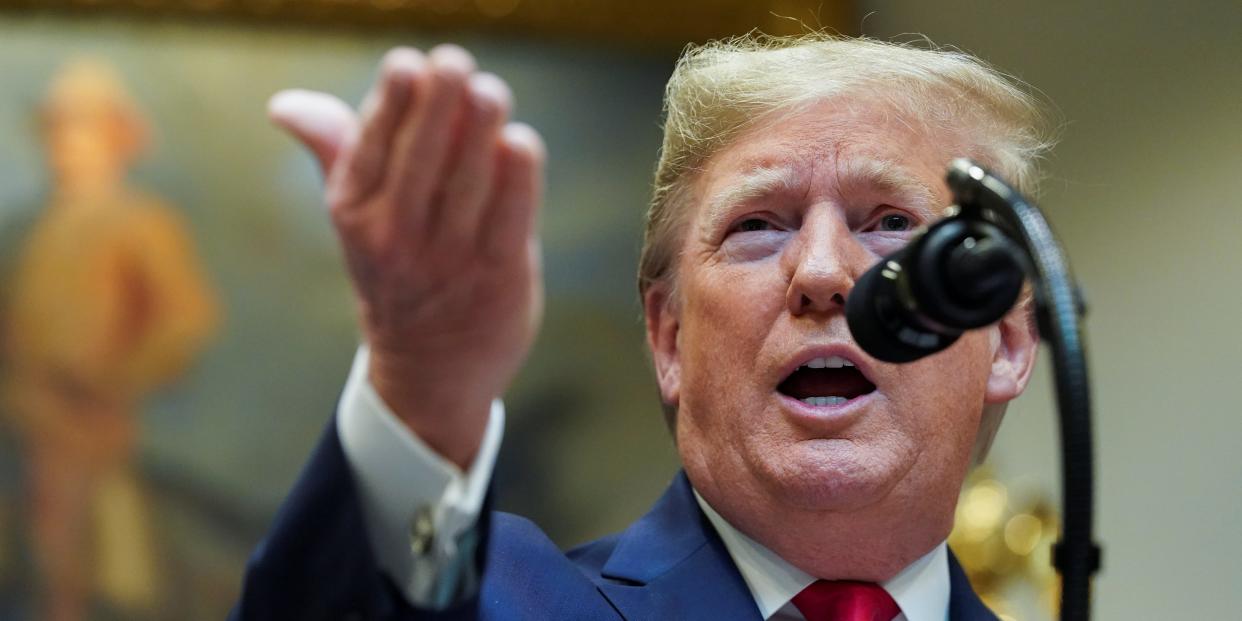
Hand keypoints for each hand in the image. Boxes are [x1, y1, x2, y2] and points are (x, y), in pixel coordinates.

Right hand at [267, 45, 544, 468]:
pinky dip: (518, 172)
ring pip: (470, 176)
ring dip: (482, 124)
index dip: (393, 96)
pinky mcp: (500, 275)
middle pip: (422, 152)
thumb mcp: (354, 217)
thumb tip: (283, 104)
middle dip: (439, 97)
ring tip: (489, 90)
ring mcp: (451, 257)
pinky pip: (512, 214)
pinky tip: (520, 142)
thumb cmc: (396, 271)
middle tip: (454, 61)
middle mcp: (397, 234)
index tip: (409, 63)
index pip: (371, 141)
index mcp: (355, 210)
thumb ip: (334, 151)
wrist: (427, 372)